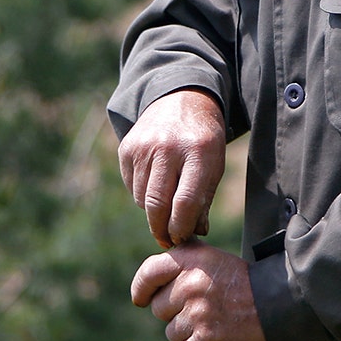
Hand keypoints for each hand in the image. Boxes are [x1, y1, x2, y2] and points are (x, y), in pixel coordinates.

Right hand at [118, 88, 225, 247]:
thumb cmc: (203, 141)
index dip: (181, 227)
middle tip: (167, 240)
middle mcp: (168, 147)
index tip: (181, 239)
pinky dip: (142, 193)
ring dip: (153, 210)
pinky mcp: (127, 147)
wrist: (181, 100)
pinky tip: (155, 181)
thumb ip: (204, 201)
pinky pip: (131, 185)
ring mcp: (144, 146)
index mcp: (198, 151)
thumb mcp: (214, 165)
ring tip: (166, 202)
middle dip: (161, 229)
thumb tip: (194, 233)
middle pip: (157, 204)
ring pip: (142, 198)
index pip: (185, 202)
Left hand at [131, 243, 267, 340]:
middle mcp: (190, 284)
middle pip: (158, 308)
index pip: (149, 273)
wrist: (278, 304)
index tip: (140, 299)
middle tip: (203, 309)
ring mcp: (198, 313)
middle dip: (175, 313)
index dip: (141, 288)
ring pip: (171, 333)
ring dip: (188, 334)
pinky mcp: (207, 340)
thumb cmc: (243, 282)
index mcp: (190, 260)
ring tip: (215, 322)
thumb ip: (182, 264)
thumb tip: (149, 280)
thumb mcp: (212, 260)